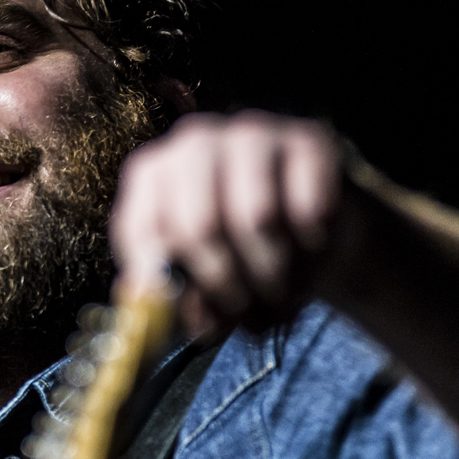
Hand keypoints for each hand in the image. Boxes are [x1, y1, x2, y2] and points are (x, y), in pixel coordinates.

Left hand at [110, 110, 344, 335]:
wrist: (313, 235)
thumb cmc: (242, 260)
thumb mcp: (201, 285)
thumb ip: (177, 299)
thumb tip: (171, 314)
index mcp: (151, 175)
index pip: (145, 230)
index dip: (173, 286)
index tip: (199, 324)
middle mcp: (193, 143)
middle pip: (198, 224)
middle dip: (227, 284)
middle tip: (247, 318)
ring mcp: (250, 134)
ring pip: (257, 216)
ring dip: (273, 272)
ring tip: (281, 294)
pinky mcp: (307, 140)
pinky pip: (308, 206)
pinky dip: (312, 247)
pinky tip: (310, 252)